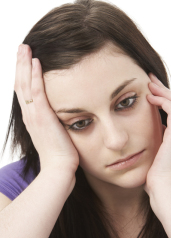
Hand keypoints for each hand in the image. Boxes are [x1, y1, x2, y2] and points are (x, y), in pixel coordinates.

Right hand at [14, 44, 78, 173]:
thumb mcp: (56, 134)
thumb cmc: (60, 154)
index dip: (24, 75)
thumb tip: (61, 115)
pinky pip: (38, 93)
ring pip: (25, 85)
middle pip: (21, 84)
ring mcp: (35, 116)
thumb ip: (55, 122)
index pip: (25, 92)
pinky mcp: (43, 118)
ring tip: (25, 48)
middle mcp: (30, 115)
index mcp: (32, 118)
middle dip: (21, 65)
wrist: (59, 169)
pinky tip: (37, 62)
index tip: (26, 60)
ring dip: (25, 65)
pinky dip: (36, 77)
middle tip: (22, 47)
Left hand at [144, 73, 170, 196]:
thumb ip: (152, 146)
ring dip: (164, 92)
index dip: (165, 98)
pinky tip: (150, 99)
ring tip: (149, 84)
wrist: (163, 191)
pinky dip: (163, 102)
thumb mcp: (154, 158)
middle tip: (150, 80)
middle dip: (165, 90)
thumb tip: (142, 140)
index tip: (150, 90)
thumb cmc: (155, 178)